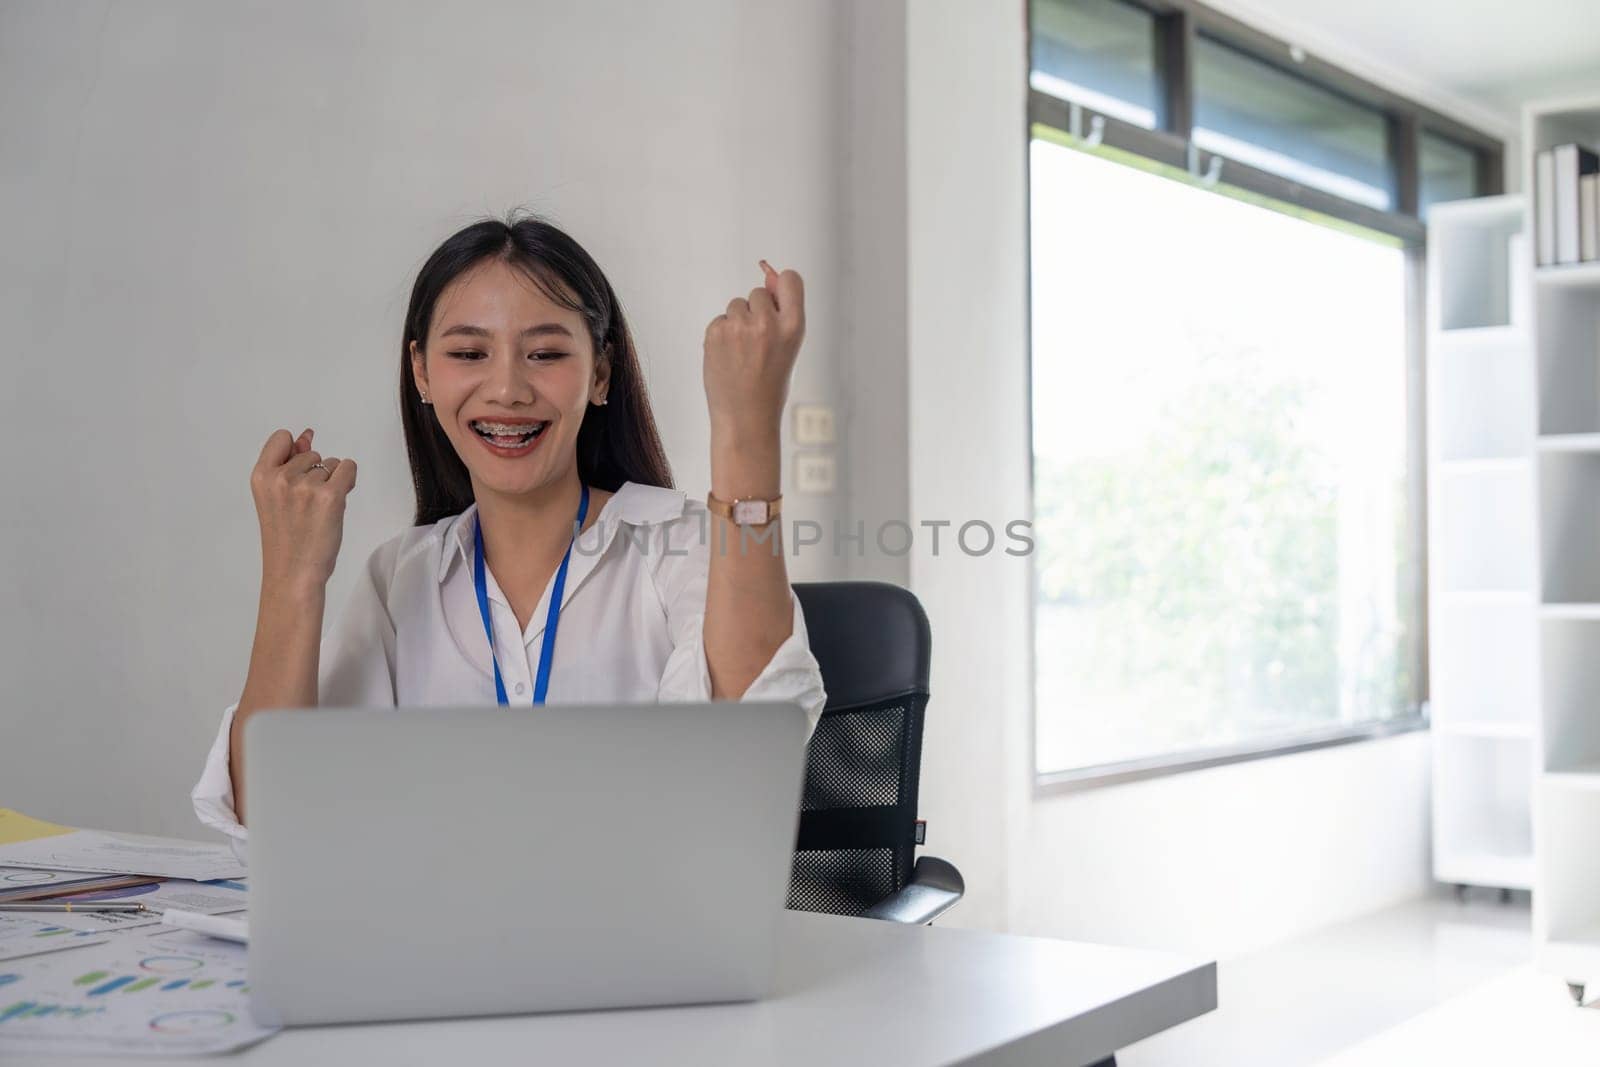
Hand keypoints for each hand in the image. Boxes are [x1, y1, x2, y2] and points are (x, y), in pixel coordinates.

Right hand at [250, 427, 357, 589]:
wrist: (294, 574)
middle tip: (306, 506)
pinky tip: (336, 504)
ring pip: (332, 464)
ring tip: (318, 511)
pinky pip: (349, 468)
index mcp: (261, 476)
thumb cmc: (286, 539)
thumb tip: (307, 435)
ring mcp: (306, 486)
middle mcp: (281, 478)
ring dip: (332, 482)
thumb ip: (289, 464)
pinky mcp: (330, 496)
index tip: (297, 474)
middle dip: (316, 474)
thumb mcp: (277, 497)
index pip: (281, 437)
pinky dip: (348, 481)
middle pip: (312, 453)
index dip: (295, 452)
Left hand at [703, 260, 804, 443]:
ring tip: (742, 353)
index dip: (782, 285)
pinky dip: (721, 335)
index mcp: (794, 327)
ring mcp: (739, 328)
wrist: (745, 418)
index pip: (791, 279)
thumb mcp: (787, 347)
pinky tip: (728, 358)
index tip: (777, 296)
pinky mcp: (715, 333)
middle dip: (755, 310)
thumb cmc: (770, 384)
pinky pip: (719, 319)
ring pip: (736, 305)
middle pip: (758, 292)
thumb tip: (768, 273)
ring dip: (737, 322)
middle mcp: (767, 323)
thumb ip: (781, 314)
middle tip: (757, 343)